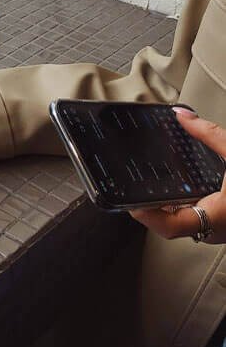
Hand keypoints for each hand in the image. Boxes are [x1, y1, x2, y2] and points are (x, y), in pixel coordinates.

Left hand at [130, 107, 225, 243]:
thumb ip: (210, 135)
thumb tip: (182, 116)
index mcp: (219, 217)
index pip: (170, 227)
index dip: (146, 216)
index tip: (129, 200)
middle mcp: (216, 230)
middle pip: (170, 225)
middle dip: (150, 207)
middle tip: (130, 187)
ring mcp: (220, 231)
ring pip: (183, 223)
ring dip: (165, 206)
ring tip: (145, 185)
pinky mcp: (223, 225)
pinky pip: (196, 218)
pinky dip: (182, 204)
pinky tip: (174, 188)